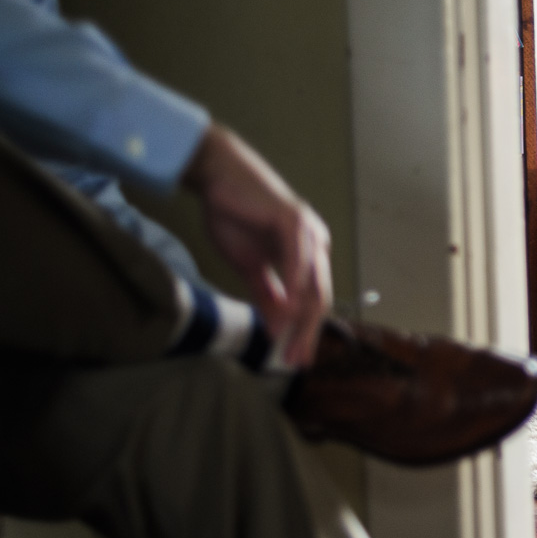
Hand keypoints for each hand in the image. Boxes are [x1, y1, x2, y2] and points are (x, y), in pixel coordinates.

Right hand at [181, 123, 332, 367]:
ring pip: (313, 284)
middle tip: (295, 360)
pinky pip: (298, 260)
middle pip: (319, 299)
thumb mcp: (251, 266)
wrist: (218, 177)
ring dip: (301, 317)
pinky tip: (288, 308)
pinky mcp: (294, 220)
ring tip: (288, 343)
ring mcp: (309, 232)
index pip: (313, 303)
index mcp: (309, 257)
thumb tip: (275, 329)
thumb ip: (266, 295)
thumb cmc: (235, 216)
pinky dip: (294, 286)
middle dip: (306, 333)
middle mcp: (316, 246)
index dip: (305, 333)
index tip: (295, 360)